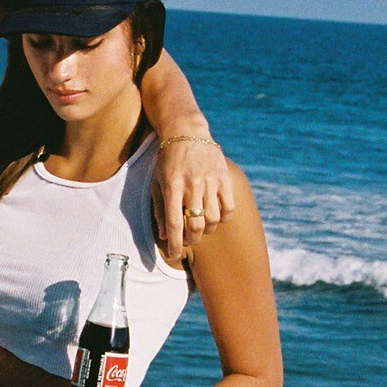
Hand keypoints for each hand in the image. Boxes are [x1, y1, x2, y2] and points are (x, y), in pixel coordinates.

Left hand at [153, 135, 233, 259]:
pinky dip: (223, 218)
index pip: (175, 224)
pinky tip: (215, 216)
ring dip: (207, 231)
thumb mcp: (157, 182)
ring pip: (213, 219)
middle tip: (188, 240)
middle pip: (196, 225)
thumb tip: (164, 236)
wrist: (186, 131)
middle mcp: (192, 185)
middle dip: (191, 239)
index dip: (175, 244)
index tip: (174, 255)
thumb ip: (160, 209)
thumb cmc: (168, 160)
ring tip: (201, 228)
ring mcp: (210, 181)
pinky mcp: (224, 177)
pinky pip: (229, 208)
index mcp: (172, 187)